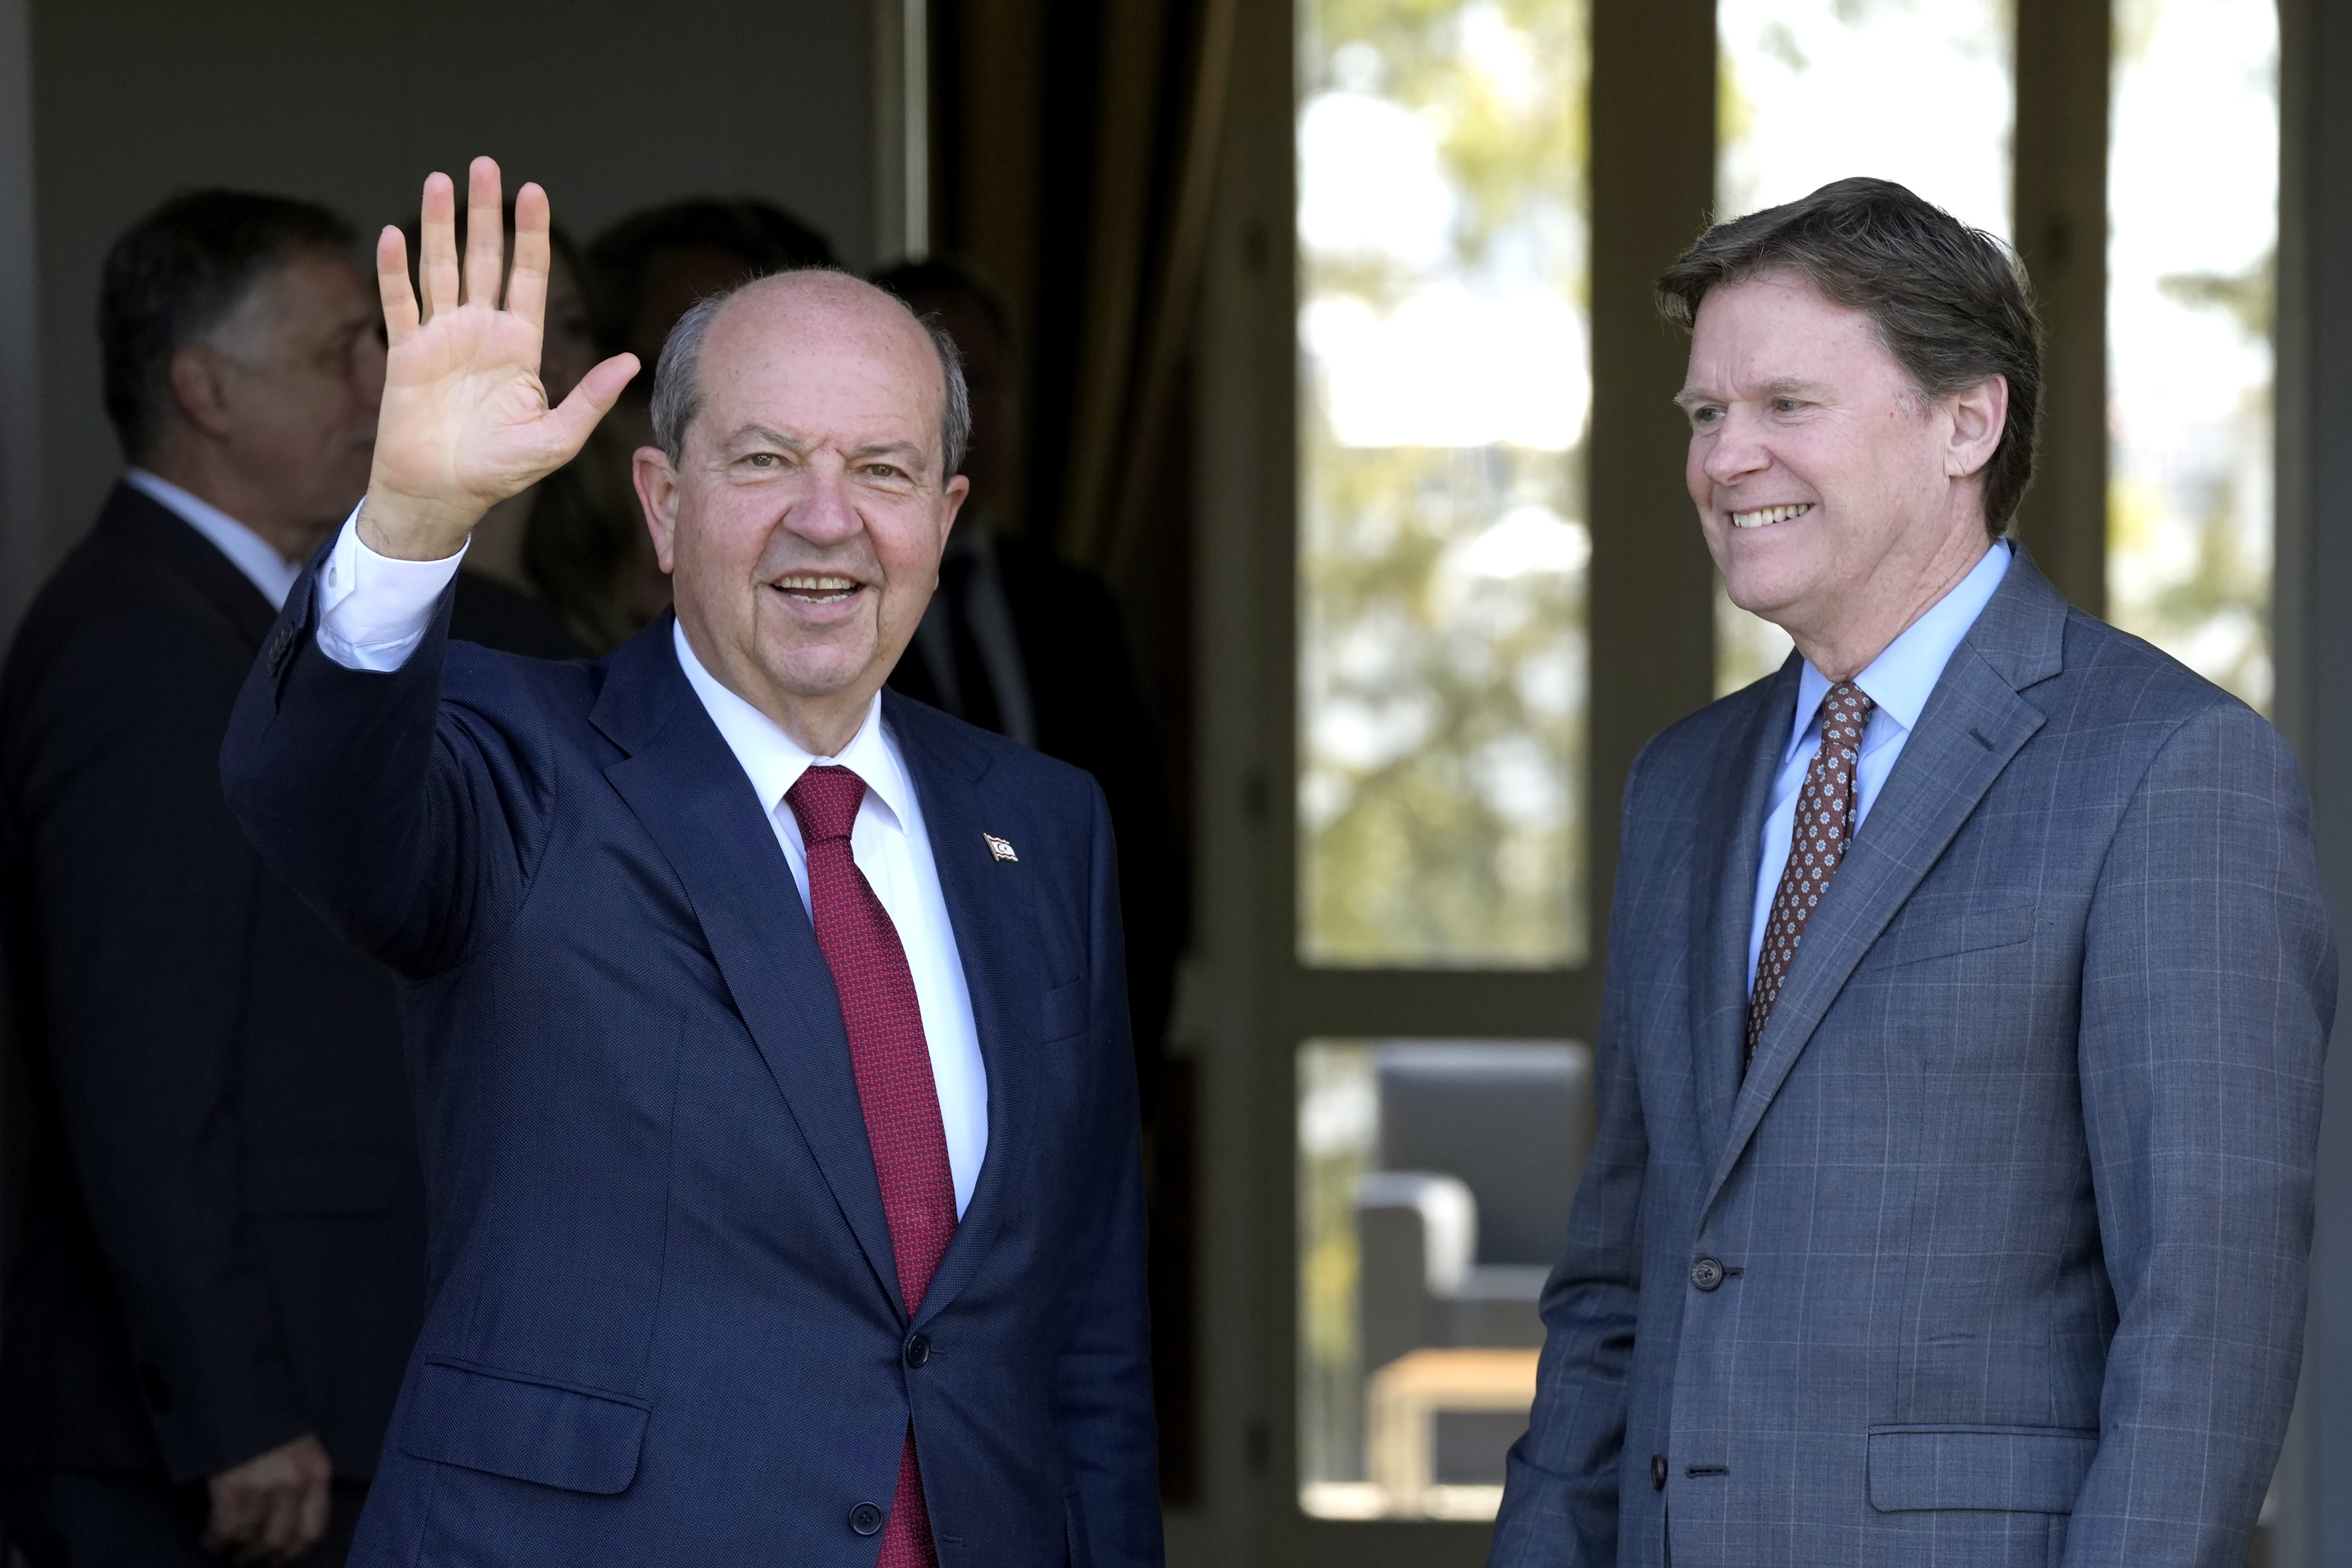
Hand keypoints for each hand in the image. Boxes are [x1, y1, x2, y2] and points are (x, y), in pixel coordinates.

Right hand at [201, 1432, 332, 1563]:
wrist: (242, 1394)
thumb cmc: (273, 1420)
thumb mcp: (304, 1446)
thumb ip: (303, 1479)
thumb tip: (290, 1520)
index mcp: (317, 1473)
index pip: (312, 1529)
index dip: (293, 1551)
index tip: (280, 1557)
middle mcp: (294, 1484)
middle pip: (279, 1539)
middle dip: (261, 1553)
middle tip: (249, 1556)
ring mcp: (262, 1488)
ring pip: (250, 1537)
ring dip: (237, 1548)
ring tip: (230, 1548)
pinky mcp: (231, 1489)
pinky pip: (224, 1529)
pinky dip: (215, 1540)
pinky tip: (211, 1540)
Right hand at [360, 156, 637, 560]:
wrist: (445, 495)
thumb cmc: (500, 471)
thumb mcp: (556, 438)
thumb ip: (590, 398)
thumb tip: (632, 361)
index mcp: (518, 345)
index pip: (528, 277)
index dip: (531, 235)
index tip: (534, 192)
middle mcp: (480, 332)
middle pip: (484, 259)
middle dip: (485, 212)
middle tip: (486, 164)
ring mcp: (441, 339)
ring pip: (440, 268)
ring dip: (438, 225)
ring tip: (440, 180)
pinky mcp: (406, 354)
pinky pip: (400, 304)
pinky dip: (395, 271)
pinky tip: (394, 234)